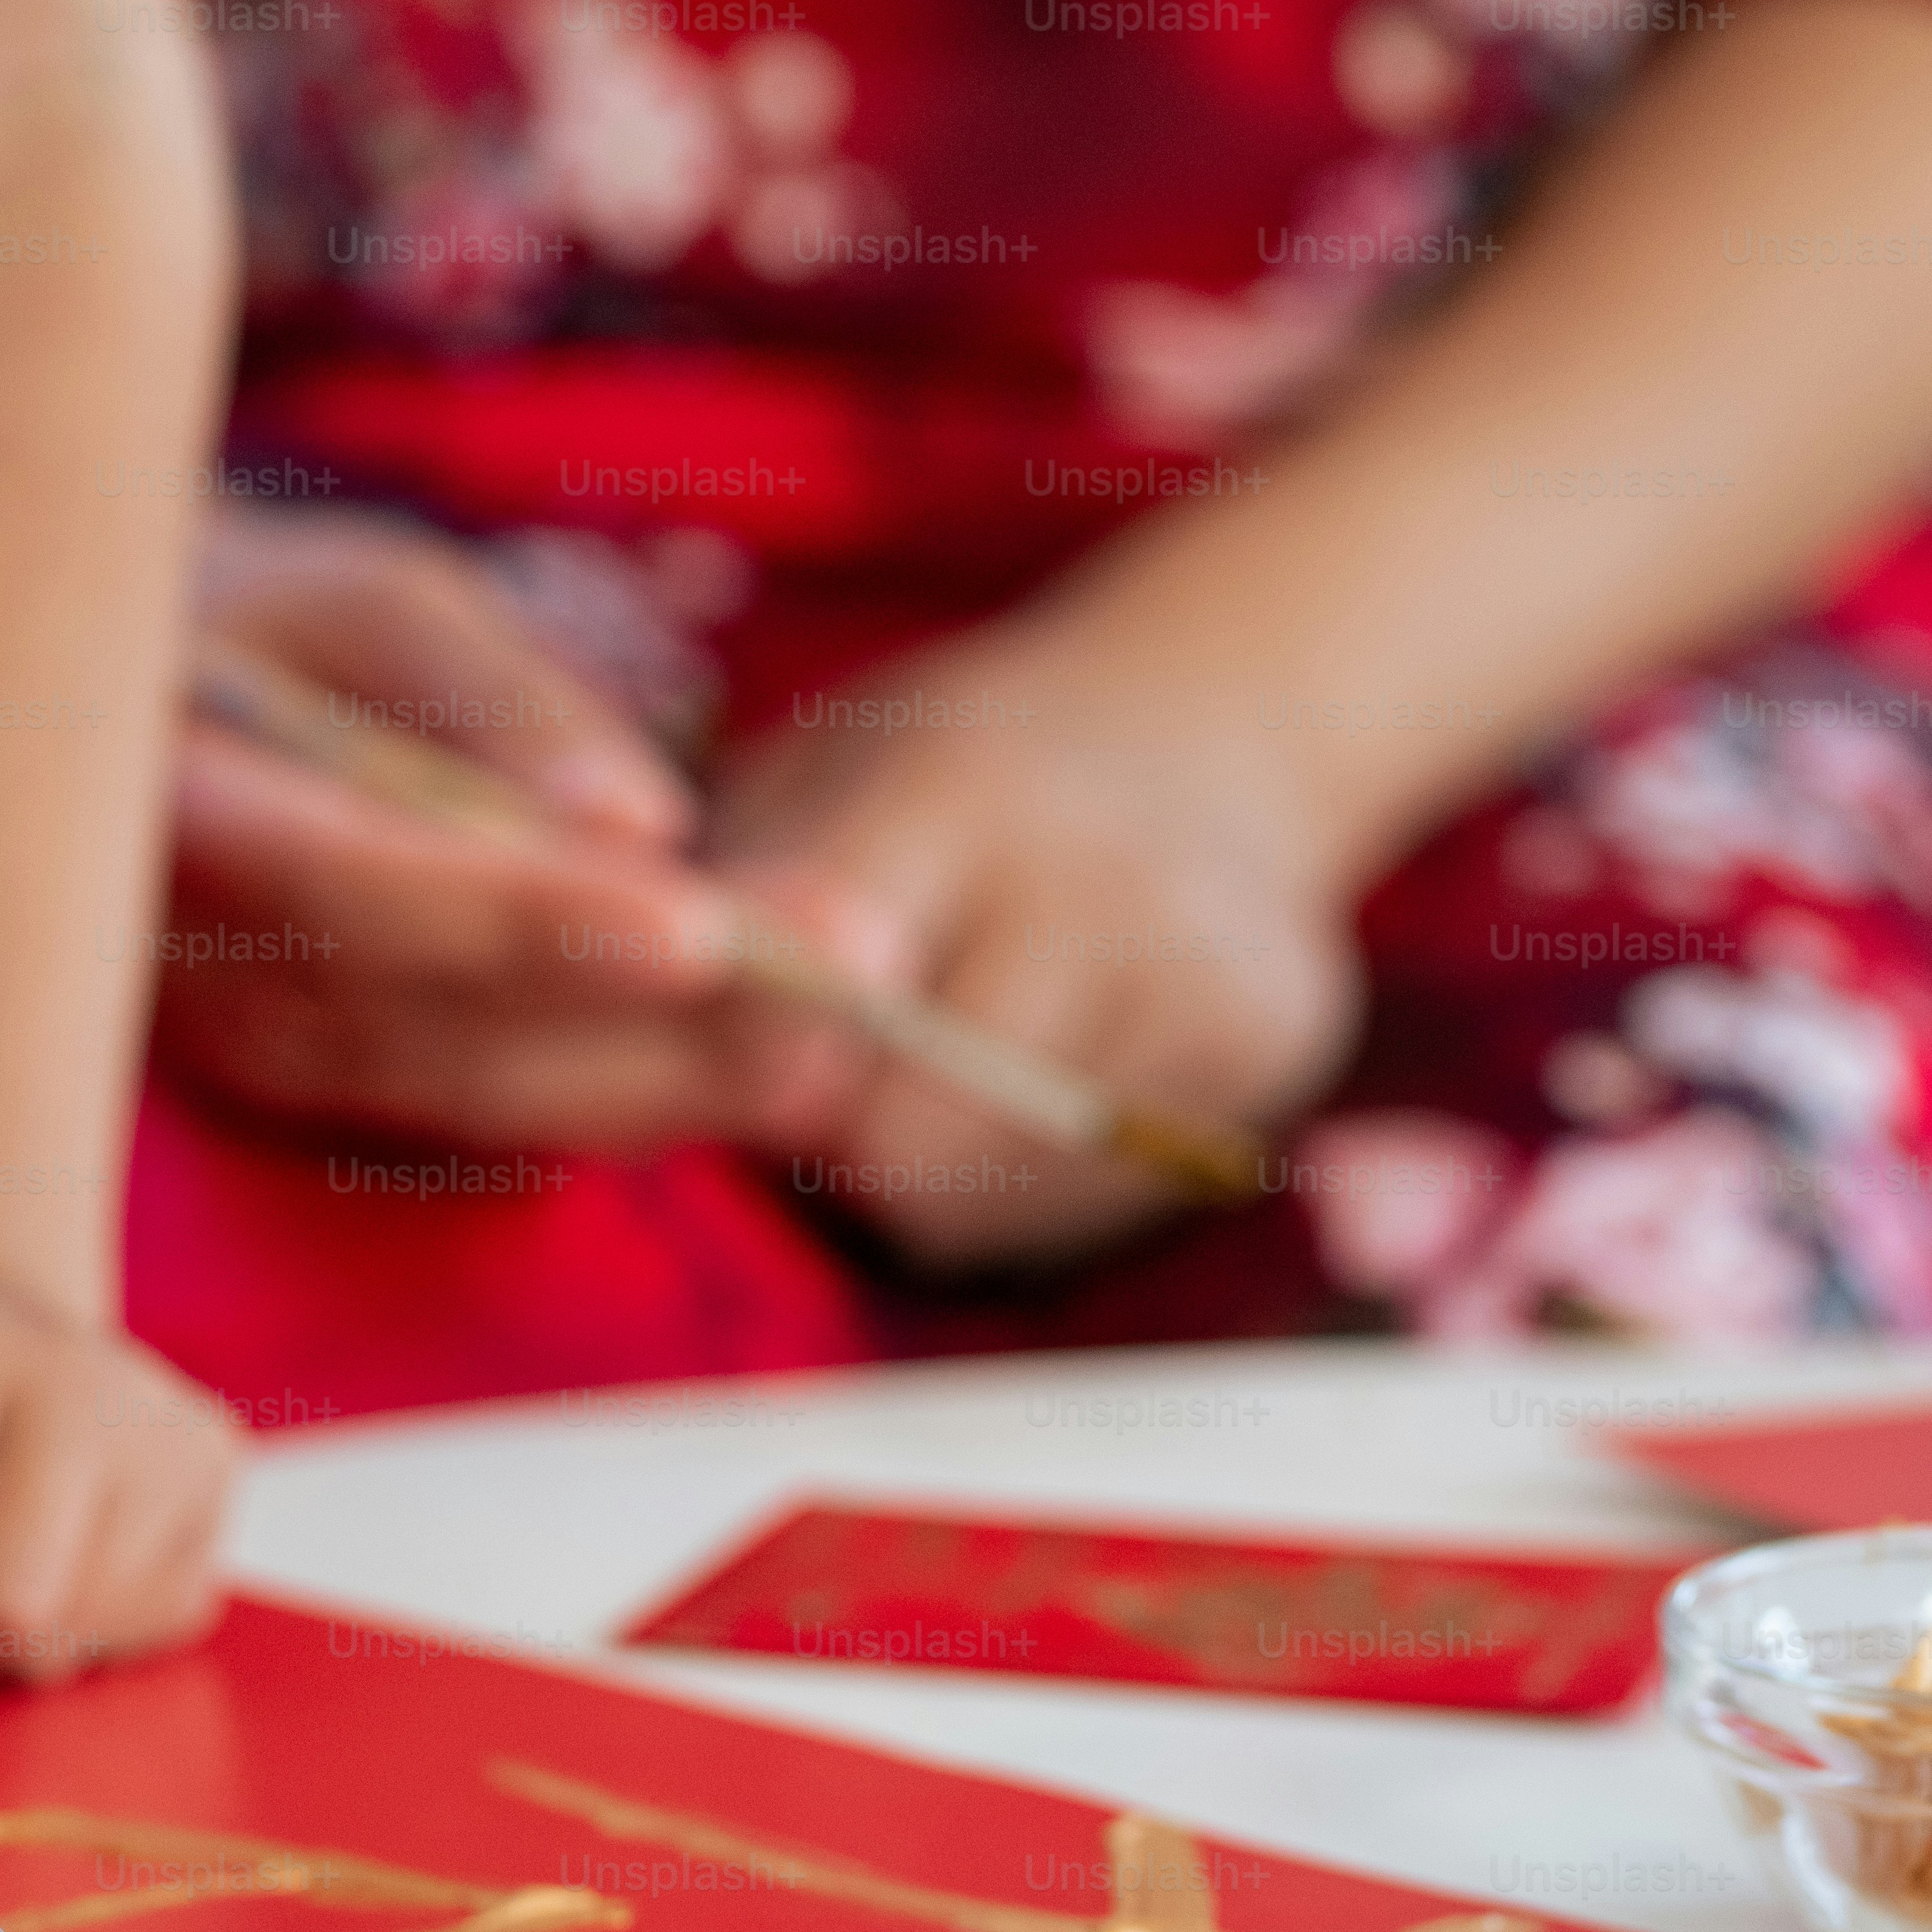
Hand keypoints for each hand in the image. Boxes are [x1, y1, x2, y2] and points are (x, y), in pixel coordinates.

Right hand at [159, 511, 852, 1153]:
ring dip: (681, 1073)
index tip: (701, 927)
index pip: (363, 896)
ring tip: (856, 1012)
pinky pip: (486, 1121)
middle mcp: (196, 980)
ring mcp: (258, 1060)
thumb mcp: (355, 591)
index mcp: (175, 822)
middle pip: (449, 1036)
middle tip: (860, 971)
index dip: (528, 923)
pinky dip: (627, 1095)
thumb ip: (486, 690)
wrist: (119, 719)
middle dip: (668, 1022)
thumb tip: (640, 817)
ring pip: (486, 1100)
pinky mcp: (325, 1094)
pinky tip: (762, 1059)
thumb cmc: (255, 620)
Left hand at [713, 652, 1366, 1264]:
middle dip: (838, 1137)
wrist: (1206, 735)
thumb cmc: (955, 780)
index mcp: (959, 779)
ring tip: (924, 1081)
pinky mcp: (1271, 1040)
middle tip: (819, 1095)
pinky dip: (1022, 1183)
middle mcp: (1101, 870)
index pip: (833, 977)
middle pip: (918, 1123)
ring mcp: (1202, 962)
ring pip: (997, 1181)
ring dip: (925, 1172)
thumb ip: (739, 901)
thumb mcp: (821, 779)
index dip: (768, 1056)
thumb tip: (661, 1037)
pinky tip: (1025, 1095)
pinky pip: (1088, 1196)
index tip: (753, 1084)